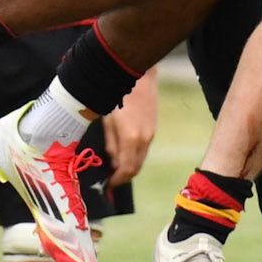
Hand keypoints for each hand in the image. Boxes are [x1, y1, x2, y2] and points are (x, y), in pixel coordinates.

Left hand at [102, 68, 157, 189]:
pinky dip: (135, 155)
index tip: (108, 186)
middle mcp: (145, 139)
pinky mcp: (153, 128)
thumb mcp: (107, 121)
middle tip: (111, 180)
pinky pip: (144, 148)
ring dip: (130, 166)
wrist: (137, 75)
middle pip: (136, 167)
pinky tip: (124, 151)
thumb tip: (113, 163)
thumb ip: (111, 144)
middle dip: (124, 177)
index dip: (117, 181)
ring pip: (141, 159)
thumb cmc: (116, 95)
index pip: (126, 170)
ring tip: (115, 167)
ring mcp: (152, 134)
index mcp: (131, 139)